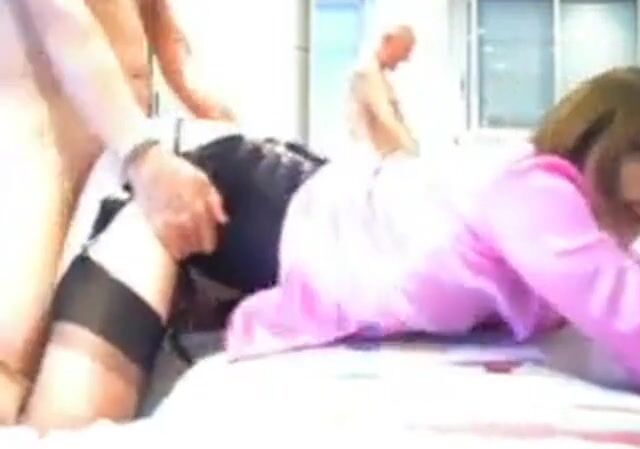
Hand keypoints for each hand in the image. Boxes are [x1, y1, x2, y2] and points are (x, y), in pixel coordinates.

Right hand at [126, 144, 227, 260]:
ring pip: (179, 246)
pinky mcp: (153, 222)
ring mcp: (168, 220)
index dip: (209, 243)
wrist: (148, 164)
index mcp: (199, 205)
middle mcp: (184, 215)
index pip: (207, 234)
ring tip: (187, 250)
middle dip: (198, 246)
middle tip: (198, 248)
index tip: (209, 246)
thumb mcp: (202, 180)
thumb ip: (215, 200)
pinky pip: (164, 242)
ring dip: (185, 250)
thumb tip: (223, 219)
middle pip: (194, 243)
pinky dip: (171, 248)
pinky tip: (173, 248)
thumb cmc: (177, 170)